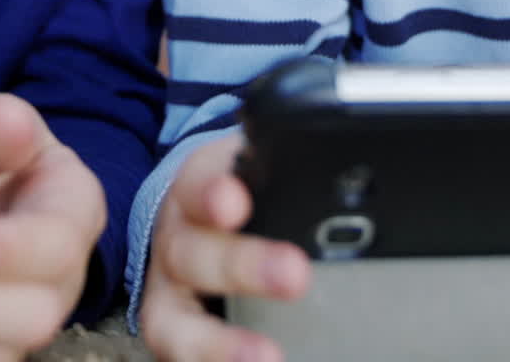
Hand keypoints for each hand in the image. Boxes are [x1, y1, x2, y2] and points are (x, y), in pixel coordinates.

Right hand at [139, 132, 309, 361]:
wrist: (192, 216)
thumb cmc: (235, 191)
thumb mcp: (247, 166)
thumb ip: (281, 168)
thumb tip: (342, 176)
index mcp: (194, 190)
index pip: (199, 185)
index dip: (214, 194)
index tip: (236, 201)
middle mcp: (175, 241)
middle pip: (196, 253)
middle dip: (243, 266)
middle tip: (294, 274)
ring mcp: (167, 293)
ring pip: (179, 320)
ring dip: (222, 343)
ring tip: (266, 357)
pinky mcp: (169, 332)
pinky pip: (182, 355)